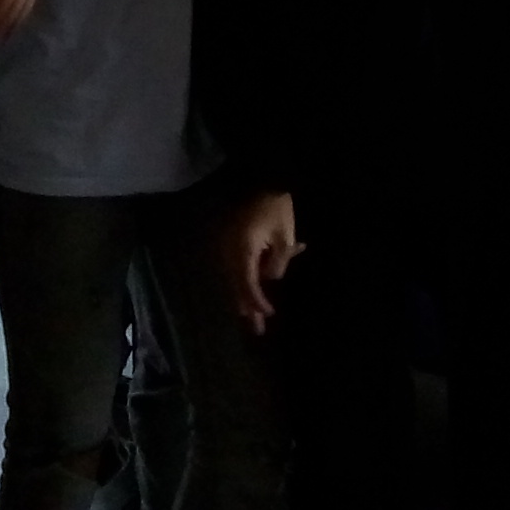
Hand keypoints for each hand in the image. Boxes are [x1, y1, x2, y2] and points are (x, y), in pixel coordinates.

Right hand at [219, 190, 302, 334]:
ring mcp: (225, 247)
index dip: (257, 302)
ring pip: (234, 280)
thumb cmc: (275, 206)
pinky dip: (244, 282)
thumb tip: (269, 279)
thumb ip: (277, 262)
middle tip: (257, 330)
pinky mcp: (227, 243)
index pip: (247, 284)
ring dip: (245, 297)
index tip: (269, 314)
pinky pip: (235, 269)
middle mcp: (228, 251)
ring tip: (255, 318)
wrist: (260, 178)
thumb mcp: (284, 235)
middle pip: (236, 286)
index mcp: (242, 249)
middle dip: (248, 308)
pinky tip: (254, 293)